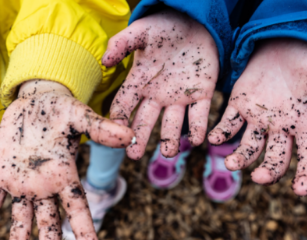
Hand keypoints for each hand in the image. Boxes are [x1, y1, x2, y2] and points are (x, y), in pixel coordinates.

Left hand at [0, 80, 133, 239]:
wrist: (33, 101)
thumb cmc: (60, 108)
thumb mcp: (78, 115)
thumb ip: (99, 128)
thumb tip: (128, 135)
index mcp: (64, 175)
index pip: (77, 209)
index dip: (84, 230)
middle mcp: (45, 186)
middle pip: (49, 223)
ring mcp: (22, 184)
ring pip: (20, 219)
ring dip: (17, 238)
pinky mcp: (1, 175)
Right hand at [102, 9, 218, 159]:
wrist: (194, 20)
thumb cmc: (164, 25)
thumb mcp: (141, 31)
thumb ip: (121, 43)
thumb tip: (104, 61)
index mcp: (140, 81)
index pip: (125, 103)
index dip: (119, 117)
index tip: (116, 131)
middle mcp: (157, 94)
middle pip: (145, 120)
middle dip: (139, 138)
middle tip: (133, 154)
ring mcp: (179, 96)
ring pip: (173, 123)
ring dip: (170, 139)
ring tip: (169, 153)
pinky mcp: (202, 93)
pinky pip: (199, 114)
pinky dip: (198, 128)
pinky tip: (198, 140)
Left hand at [208, 39, 306, 195]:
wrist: (285, 39)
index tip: (300, 191)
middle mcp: (282, 128)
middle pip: (276, 159)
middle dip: (269, 172)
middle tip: (259, 177)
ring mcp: (258, 119)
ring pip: (249, 147)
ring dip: (240, 159)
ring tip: (231, 164)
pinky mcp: (239, 105)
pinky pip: (228, 125)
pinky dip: (220, 134)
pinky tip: (214, 139)